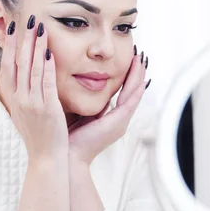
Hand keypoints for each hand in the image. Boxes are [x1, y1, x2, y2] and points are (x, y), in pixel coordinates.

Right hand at [0, 17, 67, 161]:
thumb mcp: (27, 114)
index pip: (9, 66)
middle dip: (23, 39)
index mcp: (14, 99)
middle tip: (27, 19)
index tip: (13, 28)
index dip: (11, 46)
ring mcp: (32, 104)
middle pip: (19, 63)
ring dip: (36, 46)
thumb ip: (27, 96)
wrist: (45, 160)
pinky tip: (50, 52)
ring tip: (40, 27)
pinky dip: (47, 66)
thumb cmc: (39, 138)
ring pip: (32, 69)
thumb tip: (26, 80)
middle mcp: (20, 99)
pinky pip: (46, 83)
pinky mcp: (47, 109)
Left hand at [68, 50, 149, 165]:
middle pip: (133, 90)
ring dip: (139, 76)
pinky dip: (136, 90)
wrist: (68, 157)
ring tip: (141, 59)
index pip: (124, 91)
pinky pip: (130, 102)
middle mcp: (120, 119)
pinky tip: (140, 78)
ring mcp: (120, 121)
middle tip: (140, 54)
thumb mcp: (82, 116)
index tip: (128, 58)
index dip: (128, 74)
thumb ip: (89, 104)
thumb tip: (86, 87)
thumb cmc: (70, 138)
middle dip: (137, 72)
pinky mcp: (118, 123)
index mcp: (111, 117)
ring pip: (134, 93)